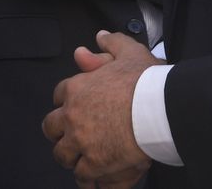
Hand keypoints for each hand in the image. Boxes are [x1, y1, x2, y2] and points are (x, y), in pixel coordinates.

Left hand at [43, 31, 160, 185]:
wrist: (160, 108)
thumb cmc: (146, 82)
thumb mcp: (129, 52)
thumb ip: (112, 43)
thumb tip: (100, 37)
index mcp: (77, 88)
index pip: (59, 96)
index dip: (66, 102)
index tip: (72, 107)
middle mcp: (73, 115)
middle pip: (51, 127)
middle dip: (58, 132)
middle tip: (68, 136)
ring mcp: (82, 140)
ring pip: (62, 154)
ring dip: (69, 157)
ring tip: (78, 160)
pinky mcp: (95, 162)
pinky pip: (82, 175)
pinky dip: (85, 178)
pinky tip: (91, 180)